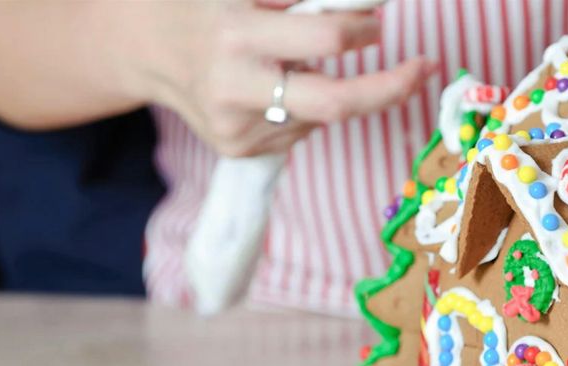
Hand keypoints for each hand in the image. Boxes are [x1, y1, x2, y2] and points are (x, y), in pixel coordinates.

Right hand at [132, 1, 436, 156]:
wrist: (145, 50)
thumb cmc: (207, 5)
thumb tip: (367, 7)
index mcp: (238, 34)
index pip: (325, 38)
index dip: (363, 30)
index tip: (378, 24)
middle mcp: (236, 86)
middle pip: (337, 103)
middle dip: (391, 88)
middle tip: (423, 68)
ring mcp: (237, 126)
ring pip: (321, 115)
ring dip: (333, 88)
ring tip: (294, 64)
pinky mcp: (239, 149)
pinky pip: (300, 130)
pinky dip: (305, 106)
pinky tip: (275, 87)